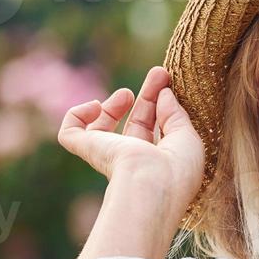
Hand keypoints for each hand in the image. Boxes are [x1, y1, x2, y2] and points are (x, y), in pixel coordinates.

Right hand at [57, 66, 204, 208]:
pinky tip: (96, 106)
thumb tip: (165, 93)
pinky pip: (70, 133)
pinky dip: (77, 115)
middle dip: (148, 97)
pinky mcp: (88, 150)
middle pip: (136, 125)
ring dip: (114, 104)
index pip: (156, 130)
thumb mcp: (188, 137)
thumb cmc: (178, 169)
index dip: (161, 104)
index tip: (168, 80)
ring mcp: (109, 155)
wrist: (153, 186)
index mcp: (158, 163)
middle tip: (160, 72)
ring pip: (102, 129)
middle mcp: (133, 161)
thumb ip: (176, 114)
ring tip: (127, 92)